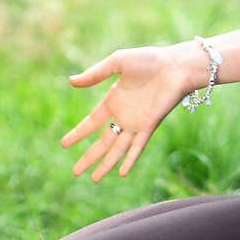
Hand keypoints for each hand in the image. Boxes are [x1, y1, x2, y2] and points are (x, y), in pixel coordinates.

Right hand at [61, 45, 193, 181]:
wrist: (175, 66)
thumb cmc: (148, 60)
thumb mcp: (117, 62)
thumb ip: (95, 74)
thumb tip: (71, 81)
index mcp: (113, 101)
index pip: (91, 123)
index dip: (78, 133)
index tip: (64, 144)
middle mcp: (123, 115)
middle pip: (102, 142)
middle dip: (88, 157)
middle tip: (75, 172)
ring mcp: (137, 123)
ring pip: (118, 149)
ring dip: (106, 164)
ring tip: (94, 180)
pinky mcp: (150, 126)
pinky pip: (138, 147)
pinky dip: (130, 159)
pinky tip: (122, 173)